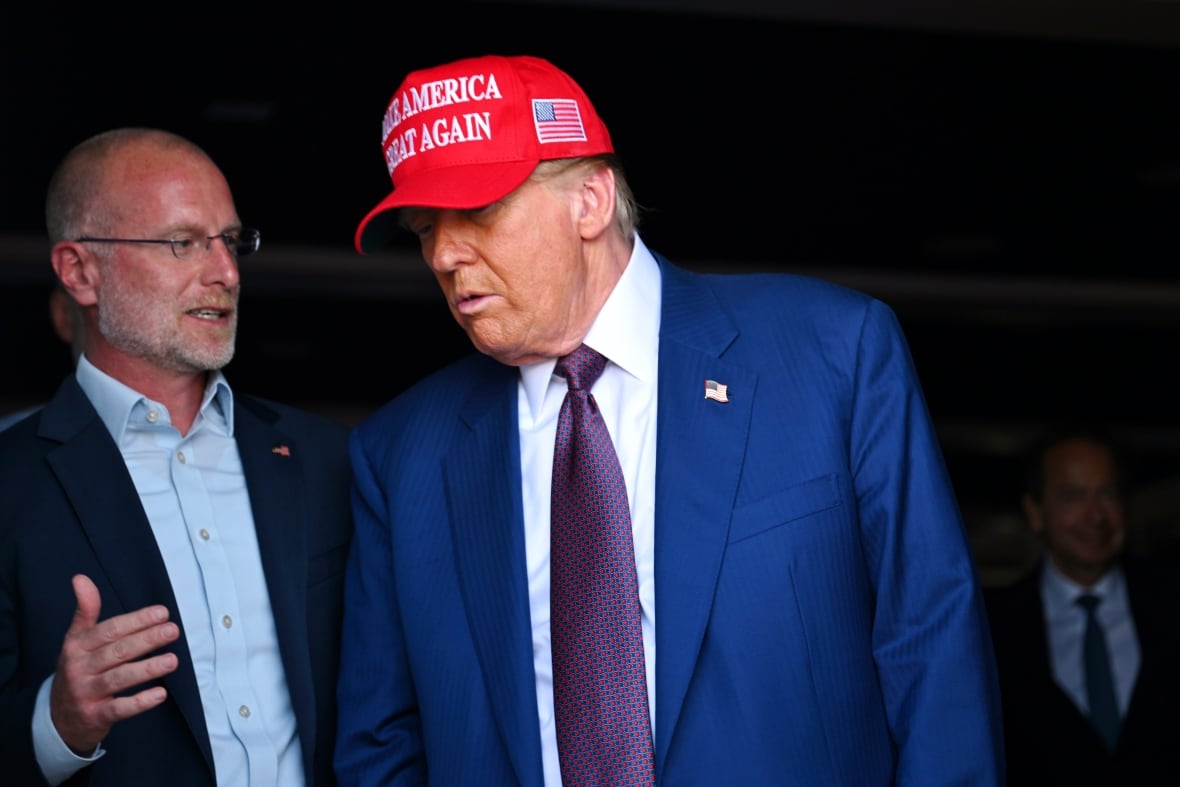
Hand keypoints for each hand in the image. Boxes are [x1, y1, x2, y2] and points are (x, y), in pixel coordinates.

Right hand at [49, 574, 179, 754]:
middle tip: (172, 631)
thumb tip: (80, 578)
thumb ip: (85, 610)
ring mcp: (86, 693)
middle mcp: (79, 668)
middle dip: (146, 640)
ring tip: (172, 660)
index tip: (162, 612)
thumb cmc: (77, 669)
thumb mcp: (76, 640)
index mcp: (77, 646)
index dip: (136, 620)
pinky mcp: (95, 716)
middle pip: (117, 651)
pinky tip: (160, 693)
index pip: (109, 630)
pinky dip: (140, 702)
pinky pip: (119, 709)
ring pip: (119, 679)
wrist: (58, 717)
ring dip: (147, 669)